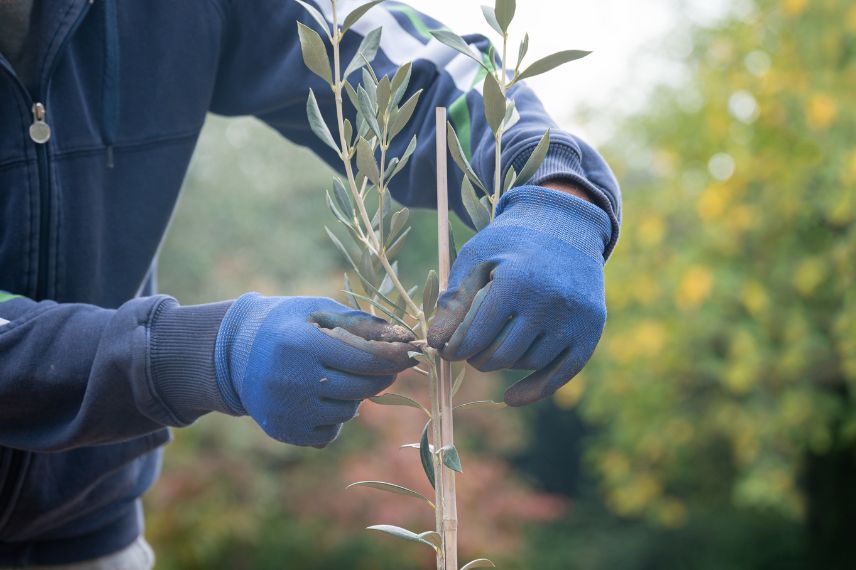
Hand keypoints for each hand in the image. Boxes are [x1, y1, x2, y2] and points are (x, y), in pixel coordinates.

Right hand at [215, 294, 415, 446]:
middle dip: (381, 376)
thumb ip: (360, 323)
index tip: (412, 353)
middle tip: (387, 366)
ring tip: (337, 377)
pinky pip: (329, 432)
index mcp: (302, 344)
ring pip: (348, 411)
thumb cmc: (286, 325)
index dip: (394, 357)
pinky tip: (320, 397)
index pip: (364, 358)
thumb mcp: (318, 311)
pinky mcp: (284, 431)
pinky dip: (334, 417)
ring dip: (354, 395)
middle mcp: (292, 380)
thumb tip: (403, 337)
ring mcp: (287, 410)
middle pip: (362, 387)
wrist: (235, 355)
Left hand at [428, 185, 610, 405]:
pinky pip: (560, 374)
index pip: (475, 336)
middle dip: (476, 358)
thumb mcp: (477, 258)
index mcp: (517, 282)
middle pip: (500, 356)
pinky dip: (534, 390)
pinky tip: (510, 398)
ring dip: (504, 363)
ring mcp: (574, 319)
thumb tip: (434, 343)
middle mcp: (550, 302)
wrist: (566, 225)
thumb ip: (455, 300)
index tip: (443, 349)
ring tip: (492, 347)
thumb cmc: (512, 242)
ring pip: (527, 364)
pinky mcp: (591, 330)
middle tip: (467, 349)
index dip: (453, 349)